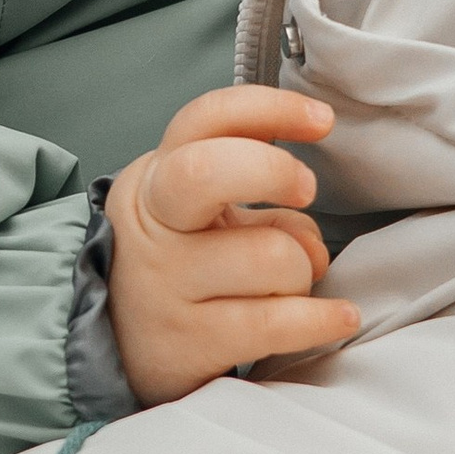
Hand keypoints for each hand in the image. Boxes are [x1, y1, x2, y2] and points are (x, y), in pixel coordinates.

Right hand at [105, 85, 358, 406]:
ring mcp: (166, 283)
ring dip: (302, 270)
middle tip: (304, 190)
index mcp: (157, 177)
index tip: (321, 119)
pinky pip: (275, 323)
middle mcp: (153, 224)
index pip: (206, 119)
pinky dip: (320, 320)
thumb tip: (311, 232)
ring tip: (289, 286)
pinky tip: (337, 317)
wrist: (117, 346)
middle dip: (274, 171)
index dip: (268, 108)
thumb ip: (253, 200)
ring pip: (270, 256)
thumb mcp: (195, 213)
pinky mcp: (188, 341)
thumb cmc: (175, 264)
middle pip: (210, 171)